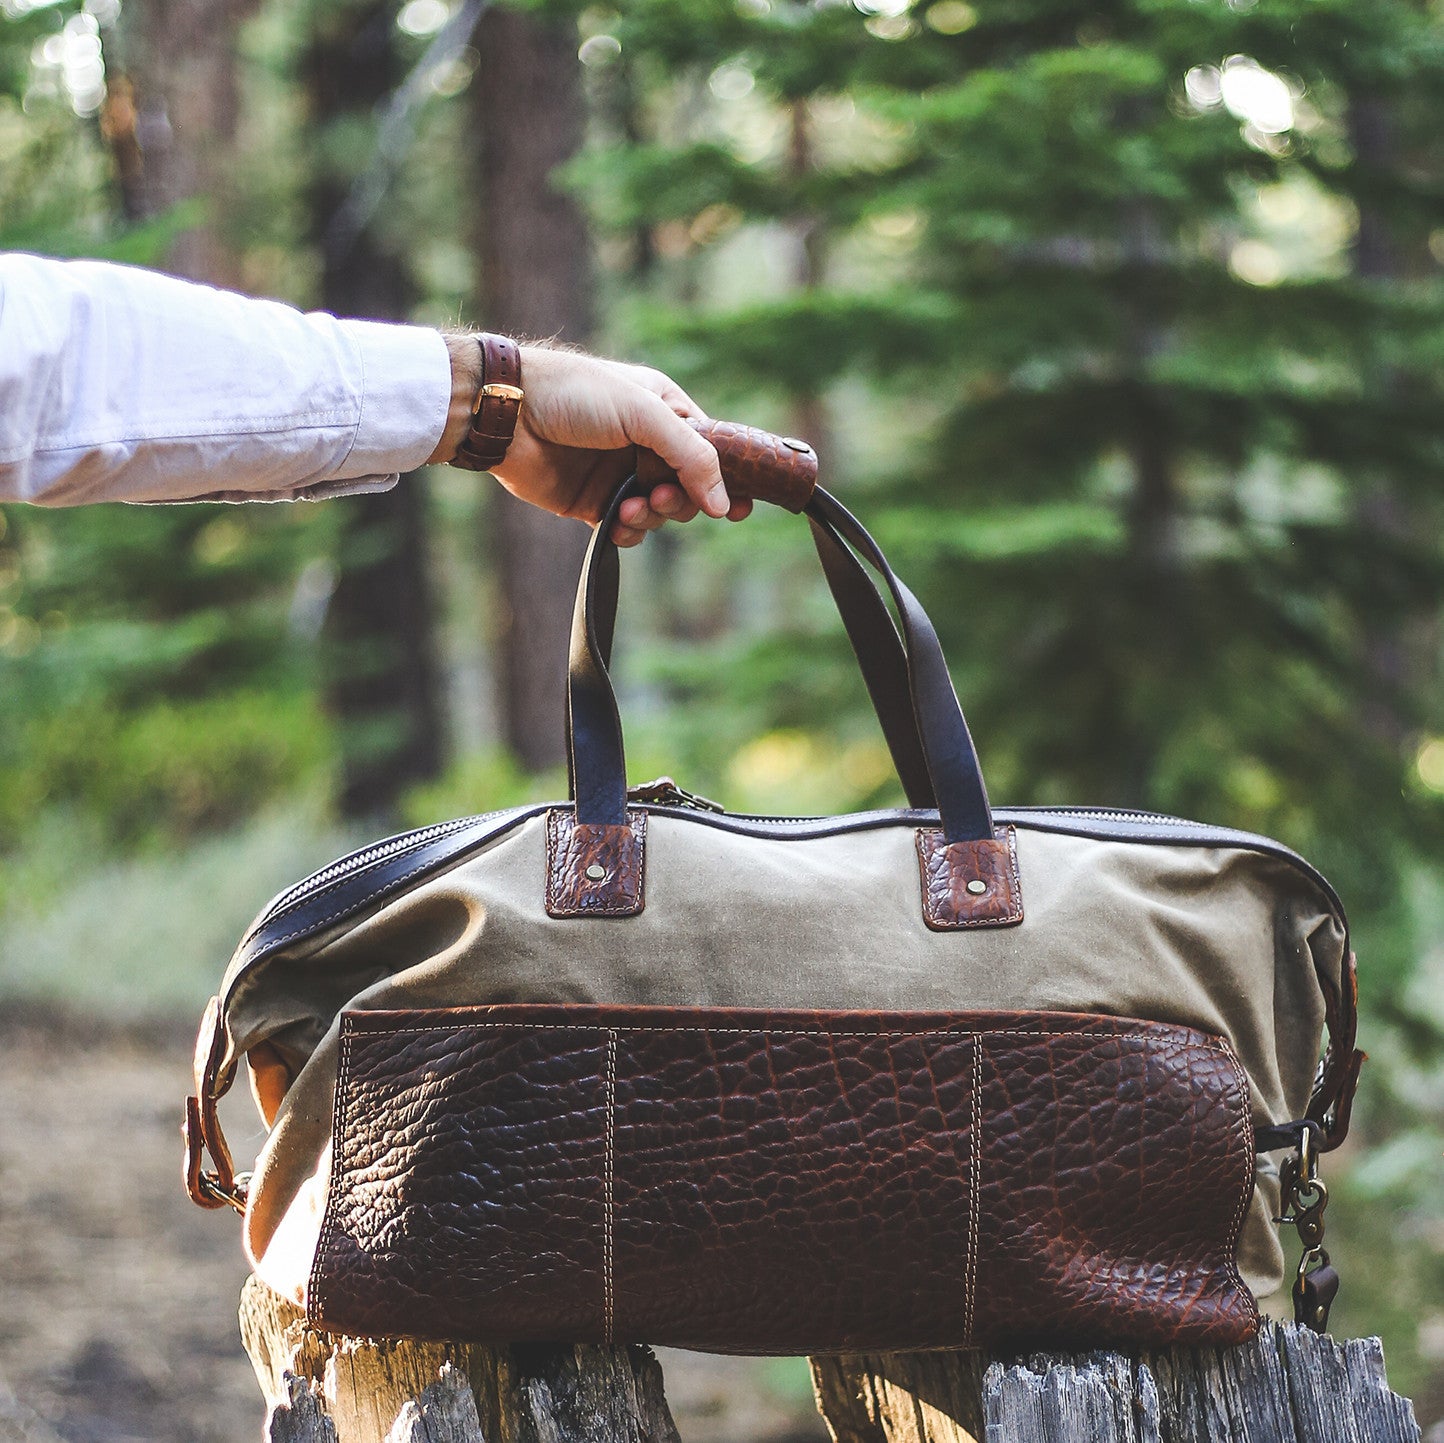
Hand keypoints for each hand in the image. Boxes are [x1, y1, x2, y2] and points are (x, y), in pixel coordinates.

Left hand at [429, 337, 753, 545]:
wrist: (507, 414)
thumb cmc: (574, 396)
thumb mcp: (644, 413)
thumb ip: (691, 456)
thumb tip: (725, 505)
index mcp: (664, 410)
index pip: (711, 450)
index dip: (729, 479)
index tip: (741, 509)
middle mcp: (645, 444)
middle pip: (690, 488)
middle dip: (683, 501)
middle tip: (662, 498)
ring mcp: (620, 475)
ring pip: (660, 514)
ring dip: (654, 518)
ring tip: (633, 508)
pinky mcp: (593, 503)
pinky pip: (627, 531)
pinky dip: (628, 533)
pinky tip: (616, 523)